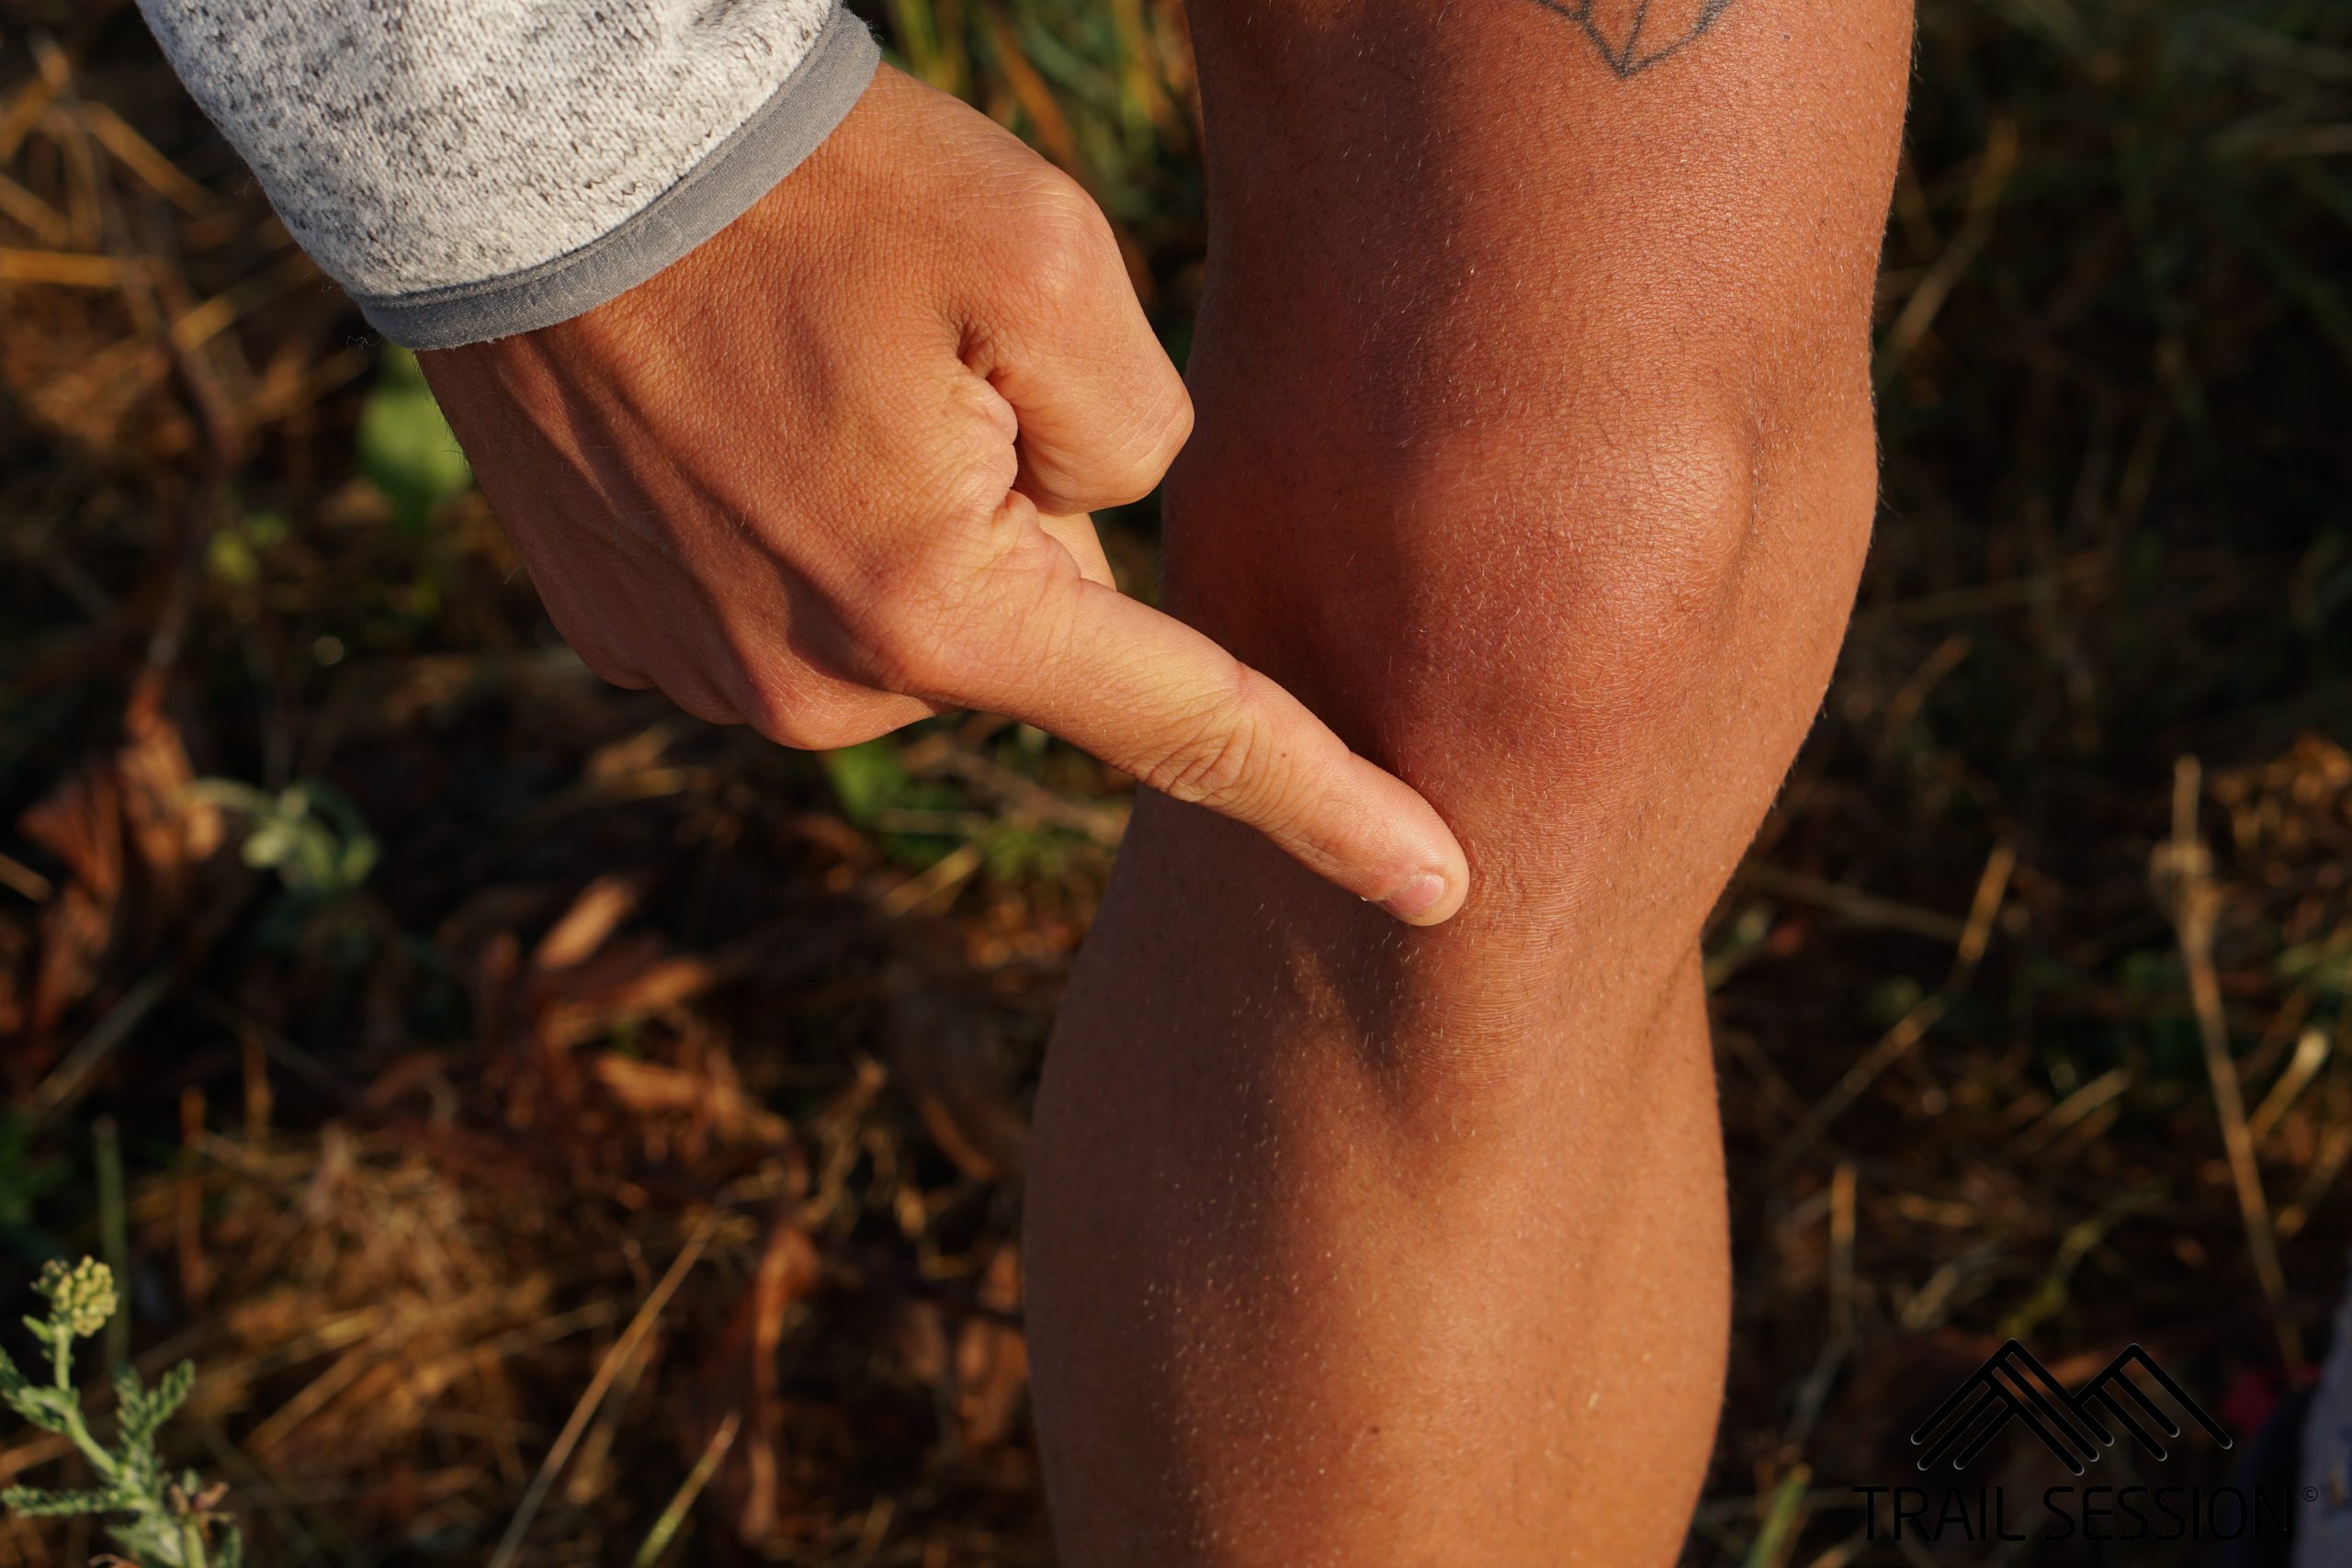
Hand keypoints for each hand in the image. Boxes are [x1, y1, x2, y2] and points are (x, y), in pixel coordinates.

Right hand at [420, 66, 1466, 923]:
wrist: (524, 152)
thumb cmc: (803, 184)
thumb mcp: (1041, 255)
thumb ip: (1139, 430)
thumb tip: (1107, 526)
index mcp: (946, 611)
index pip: (1191, 726)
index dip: (1328, 806)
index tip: (1443, 886)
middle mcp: (822, 689)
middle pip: (1029, 630)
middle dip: (1021, 521)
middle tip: (919, 362)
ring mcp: (713, 679)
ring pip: (908, 621)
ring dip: (904, 519)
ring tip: (808, 368)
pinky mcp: (632, 643)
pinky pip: (791, 609)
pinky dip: (801, 526)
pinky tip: (737, 411)